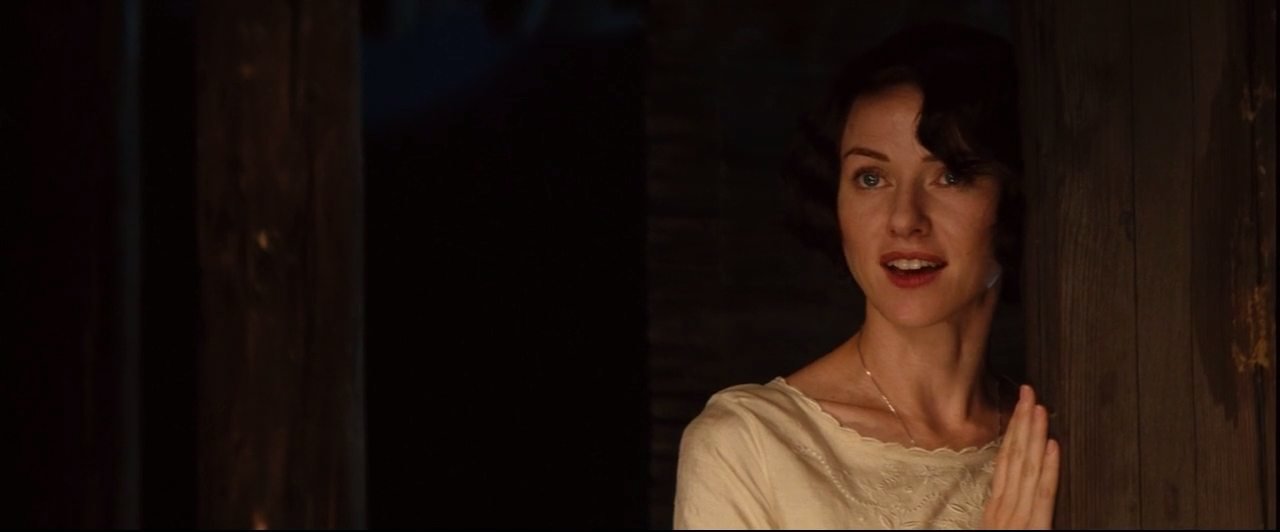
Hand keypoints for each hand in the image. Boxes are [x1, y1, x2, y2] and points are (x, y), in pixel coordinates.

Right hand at [983, 384, 1059, 528]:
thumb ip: (1003, 514)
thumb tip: (1008, 490)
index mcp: (996, 510)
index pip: (1006, 462)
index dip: (1014, 431)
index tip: (1021, 406)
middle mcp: (1004, 510)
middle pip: (1014, 458)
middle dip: (1022, 423)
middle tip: (1029, 392)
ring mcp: (1017, 519)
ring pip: (1027, 470)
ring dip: (1034, 436)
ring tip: (1040, 409)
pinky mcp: (1033, 529)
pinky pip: (1042, 495)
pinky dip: (1048, 469)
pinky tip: (1053, 447)